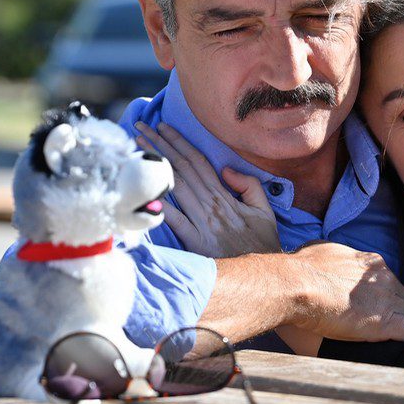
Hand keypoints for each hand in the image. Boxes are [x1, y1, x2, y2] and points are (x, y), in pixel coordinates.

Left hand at [134, 122, 281, 257]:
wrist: (264, 276)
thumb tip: (226, 169)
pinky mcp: (195, 243)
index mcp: (225, 196)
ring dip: (156, 165)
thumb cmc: (263, 244)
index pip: (198, 162)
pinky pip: (174, 221)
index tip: (163, 127)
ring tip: (138, 148)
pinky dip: (159, 204)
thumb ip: (248, 185)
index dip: (179, 142)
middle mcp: (211, 206)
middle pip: (181, 169)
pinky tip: (144, 189)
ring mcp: (202, 224)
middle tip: (140, 128)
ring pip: (175, 186)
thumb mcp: (264, 210)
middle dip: (160, 146)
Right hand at [286, 241, 403, 347]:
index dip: (395, 294)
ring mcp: (386, 300)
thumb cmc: (302, 269)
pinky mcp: (385, 322)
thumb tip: (326, 258)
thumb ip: (334, 257)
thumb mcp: (323, 252)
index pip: (392, 281)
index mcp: (369, 263)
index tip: (395, 303)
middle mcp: (383, 279)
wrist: (297, 284)